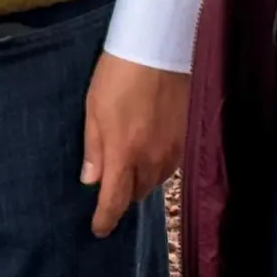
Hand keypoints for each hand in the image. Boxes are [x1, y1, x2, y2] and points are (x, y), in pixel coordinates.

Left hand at [81, 54, 189, 237]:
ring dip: (140, 182)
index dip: (106, 219)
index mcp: (123, 153)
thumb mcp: (93, 108)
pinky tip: (149, 153)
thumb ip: (93, 148)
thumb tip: (90, 179)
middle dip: (123, 197)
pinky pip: (170, 165)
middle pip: (137, 194)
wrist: (158, 47)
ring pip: (155, 181)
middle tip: (111, 190)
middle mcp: (151, 158)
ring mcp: (172, 149)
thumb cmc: (118, 74)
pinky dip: (157, 167)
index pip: (115, 200)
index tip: (99, 229)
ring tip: (129, 170)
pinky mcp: (186, 137)